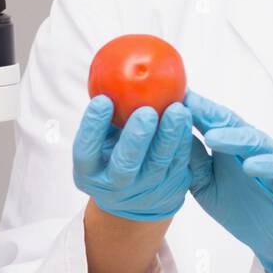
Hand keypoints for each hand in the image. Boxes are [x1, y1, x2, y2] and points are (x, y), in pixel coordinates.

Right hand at [73, 95, 192, 221]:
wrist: (136, 199)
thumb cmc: (115, 153)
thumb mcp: (102, 142)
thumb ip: (107, 118)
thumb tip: (111, 74)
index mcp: (89, 173)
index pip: (85, 151)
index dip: (92, 126)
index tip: (103, 99)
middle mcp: (114, 186)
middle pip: (125, 164)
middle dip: (136, 137)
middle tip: (147, 111)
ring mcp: (144, 190)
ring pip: (158, 164)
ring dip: (169, 135)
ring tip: (177, 109)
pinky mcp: (169, 189)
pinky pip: (179, 164)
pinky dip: (183, 141)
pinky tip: (187, 119)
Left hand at [184, 90, 272, 272]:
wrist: (272, 236)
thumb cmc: (239, 206)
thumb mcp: (206, 185)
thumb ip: (193, 163)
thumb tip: (169, 137)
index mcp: (228, 146)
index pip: (208, 121)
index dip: (190, 108)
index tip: (167, 95)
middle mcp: (249, 147)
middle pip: (229, 123)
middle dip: (208, 112)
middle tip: (187, 102)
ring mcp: (269, 159)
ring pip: (253, 141)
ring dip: (233, 137)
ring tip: (211, 136)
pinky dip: (263, 164)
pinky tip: (249, 166)